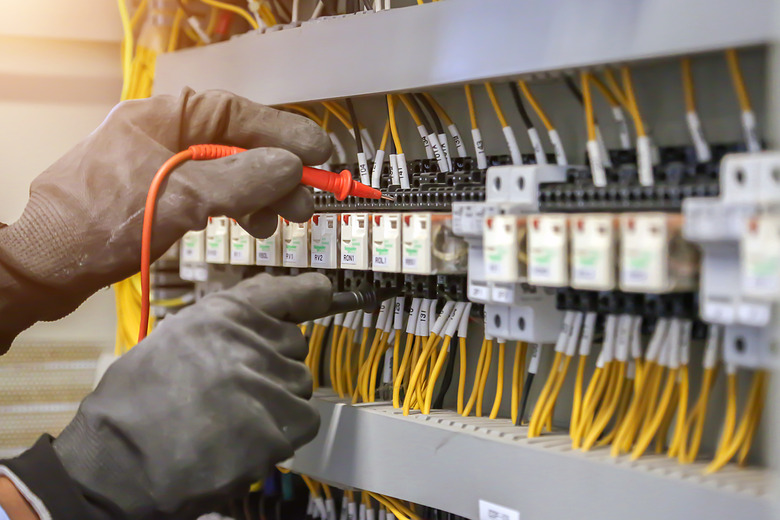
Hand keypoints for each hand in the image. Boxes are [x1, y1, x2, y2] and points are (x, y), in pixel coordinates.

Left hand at [0, 88, 330, 350]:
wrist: (46, 267)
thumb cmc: (100, 225)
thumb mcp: (181, 199)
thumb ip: (240, 180)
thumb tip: (291, 165)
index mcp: (163, 117)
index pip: (237, 113)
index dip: (283, 131)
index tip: (320, 152)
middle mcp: (164, 135)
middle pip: (237, 145)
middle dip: (276, 173)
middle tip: (305, 203)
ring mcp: (162, 166)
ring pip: (228, 173)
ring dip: (260, 196)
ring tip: (278, 224)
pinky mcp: (160, 195)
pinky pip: (211, 193)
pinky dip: (236, 208)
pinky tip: (250, 225)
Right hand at [52, 273, 331, 519]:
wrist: (115, 461)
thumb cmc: (137, 399)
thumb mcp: (178, 336)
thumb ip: (229, 319)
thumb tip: (280, 304)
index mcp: (224, 315)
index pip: (289, 293)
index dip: (310, 295)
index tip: (322, 294)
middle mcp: (250, 342)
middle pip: (296, 347)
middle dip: (276, 364)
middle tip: (237, 387)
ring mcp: (265, 386)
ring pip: (300, 387)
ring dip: (279, 402)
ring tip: (234, 418)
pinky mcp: (275, 430)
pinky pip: (302, 424)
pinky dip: (282, 434)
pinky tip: (244, 440)